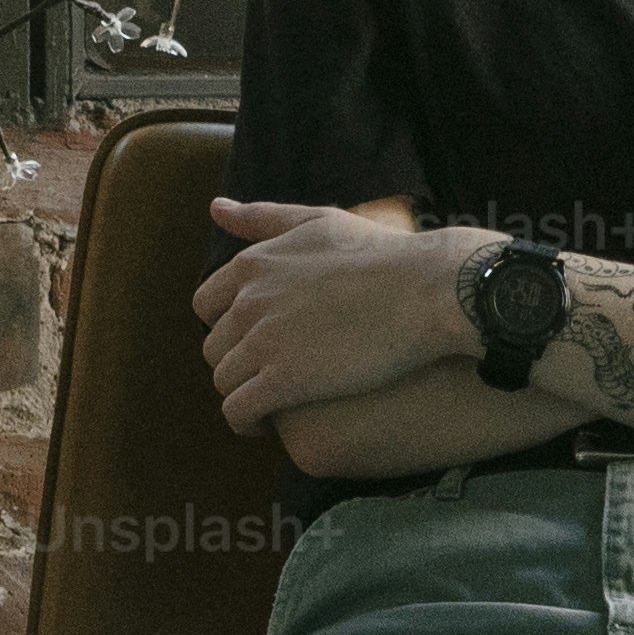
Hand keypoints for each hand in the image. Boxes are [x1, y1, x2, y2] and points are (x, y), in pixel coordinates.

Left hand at [197, 197, 497, 432]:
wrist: (427, 291)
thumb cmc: (383, 255)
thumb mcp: (318, 222)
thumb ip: (264, 218)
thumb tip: (216, 209)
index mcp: (252, 265)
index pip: (206, 306)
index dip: (230, 326)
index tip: (258, 338)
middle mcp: (248, 302)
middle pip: (214, 346)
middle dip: (236, 362)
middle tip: (270, 374)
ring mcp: (263, 343)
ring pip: (223, 381)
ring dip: (241, 394)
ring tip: (270, 404)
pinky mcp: (283, 382)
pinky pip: (239, 411)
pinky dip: (246, 421)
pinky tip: (267, 425)